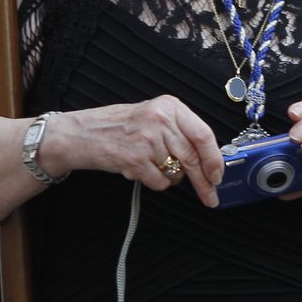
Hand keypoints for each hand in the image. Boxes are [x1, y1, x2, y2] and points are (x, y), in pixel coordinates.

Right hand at [44, 96, 223, 206]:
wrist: (82, 133)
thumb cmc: (118, 126)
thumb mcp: (153, 115)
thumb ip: (178, 130)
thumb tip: (207, 157)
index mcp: (170, 106)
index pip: (203, 134)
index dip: (215, 158)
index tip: (218, 174)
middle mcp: (161, 120)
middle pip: (193, 157)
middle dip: (204, 181)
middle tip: (211, 195)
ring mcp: (148, 140)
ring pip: (176, 172)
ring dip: (169, 177)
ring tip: (151, 166)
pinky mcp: (136, 159)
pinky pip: (160, 182)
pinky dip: (155, 182)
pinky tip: (140, 170)